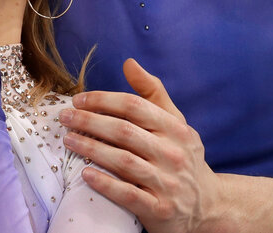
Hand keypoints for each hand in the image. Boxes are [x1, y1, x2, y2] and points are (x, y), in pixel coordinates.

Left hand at [58, 59, 222, 232]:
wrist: (208, 205)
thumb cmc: (181, 156)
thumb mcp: (175, 123)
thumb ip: (152, 92)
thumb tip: (128, 63)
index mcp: (176, 129)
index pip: (134, 106)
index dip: (103, 100)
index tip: (78, 100)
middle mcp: (174, 154)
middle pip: (124, 131)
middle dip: (89, 121)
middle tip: (65, 117)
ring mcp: (168, 183)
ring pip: (123, 161)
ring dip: (91, 148)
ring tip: (68, 139)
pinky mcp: (160, 209)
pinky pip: (128, 194)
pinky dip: (105, 183)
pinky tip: (85, 173)